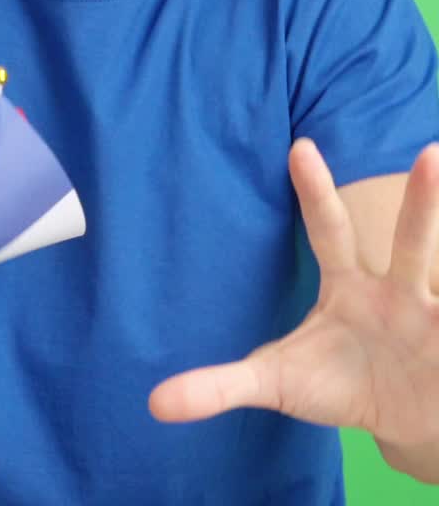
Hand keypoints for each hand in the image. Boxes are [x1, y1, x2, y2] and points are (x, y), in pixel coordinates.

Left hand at [149, 138, 438, 449]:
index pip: (328, 231)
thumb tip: (153, 402)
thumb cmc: (333, 383)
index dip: (312, 191)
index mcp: (348, 287)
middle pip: (412, 242)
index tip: (297, 145)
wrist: (398, 417)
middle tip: (433, 152)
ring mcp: (434, 318)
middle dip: (424, 201)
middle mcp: (398, 291)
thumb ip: (219, 385)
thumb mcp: (277, 383)